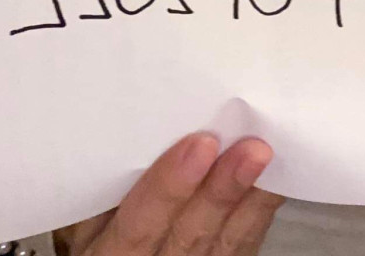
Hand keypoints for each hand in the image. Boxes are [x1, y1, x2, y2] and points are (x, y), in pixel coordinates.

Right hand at [52, 132, 284, 255]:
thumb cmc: (106, 235)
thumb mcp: (88, 219)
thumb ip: (110, 183)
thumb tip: (135, 121)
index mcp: (111, 254)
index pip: (138, 226)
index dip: (168, 187)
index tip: (199, 144)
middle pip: (189, 234)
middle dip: (222, 190)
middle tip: (251, 149)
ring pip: (226, 242)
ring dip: (251, 198)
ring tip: (266, 156)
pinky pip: (245, 242)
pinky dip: (261, 208)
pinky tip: (276, 176)